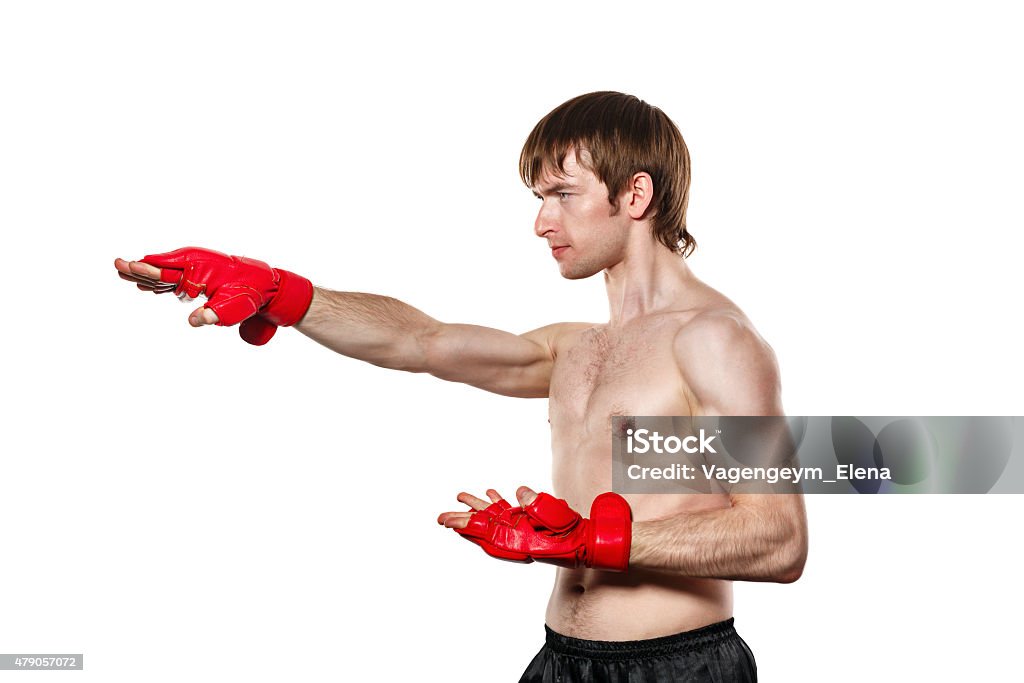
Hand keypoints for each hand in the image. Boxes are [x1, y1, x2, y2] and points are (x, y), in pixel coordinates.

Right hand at [114, 247, 312, 344]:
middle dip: (138, 268)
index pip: (164, 270)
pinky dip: (160, 280)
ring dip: (146, 273)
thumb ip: (213, 314)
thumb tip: (194, 321)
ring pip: (164, 272)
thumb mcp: (233, 308)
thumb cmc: (250, 295)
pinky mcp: (199, 275)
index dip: (145, 269)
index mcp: (197, 269)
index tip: (128, 265)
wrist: (267, 286)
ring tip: (126, 271)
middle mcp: (193, 265)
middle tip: (116, 264)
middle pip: (159, 268)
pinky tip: (149, 286)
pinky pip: (174, 277)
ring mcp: (196, 269)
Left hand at [437, 486, 632, 571]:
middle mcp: (515, 535)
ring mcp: (521, 529)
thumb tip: (520, 491)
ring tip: (461, 495)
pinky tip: (490, 493)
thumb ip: (535, 503)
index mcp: (516, 538)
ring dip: (477, 507)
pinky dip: (497, 503)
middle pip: (483, 526)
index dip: (465, 525)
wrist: (586, 543)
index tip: (446, 521)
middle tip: (441, 516)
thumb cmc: (570, 534)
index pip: (485, 531)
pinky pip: (508, 512)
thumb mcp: (553, 515)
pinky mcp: (529, 523)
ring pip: (493, 517)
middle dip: (462, 520)